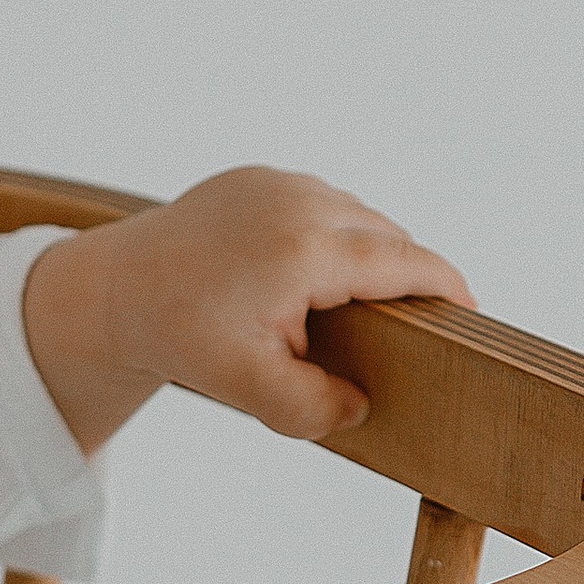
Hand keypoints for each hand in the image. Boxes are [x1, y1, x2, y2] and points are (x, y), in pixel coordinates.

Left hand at [23, 170, 473, 452]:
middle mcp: (300, 200)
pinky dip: (333, 237)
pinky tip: (316, 279)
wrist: (112, 289)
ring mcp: (277, 181)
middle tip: (410, 331)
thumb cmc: (178, 336)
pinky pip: (322, 205)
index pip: (408, 263)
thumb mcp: (247, 387)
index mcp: (307, 249)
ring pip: (358, 218)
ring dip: (367, 256)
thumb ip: (312, 408)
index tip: (472, 315)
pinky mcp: (257, 176)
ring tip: (354, 309)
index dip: (447, 288)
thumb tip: (360, 405)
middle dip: (406, 279)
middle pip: (389, 238)